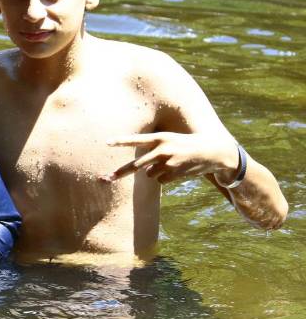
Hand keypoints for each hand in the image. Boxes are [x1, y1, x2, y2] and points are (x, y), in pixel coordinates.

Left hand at [104, 132, 237, 184]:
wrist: (212, 151)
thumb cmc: (187, 145)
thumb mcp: (170, 140)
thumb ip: (154, 149)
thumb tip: (139, 170)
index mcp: (160, 137)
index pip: (137, 139)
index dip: (121, 141)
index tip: (107, 142)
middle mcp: (162, 149)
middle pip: (136, 165)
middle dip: (121, 172)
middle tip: (107, 177)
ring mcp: (169, 162)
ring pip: (149, 174)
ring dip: (155, 172)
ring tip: (171, 164)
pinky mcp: (175, 173)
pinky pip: (161, 180)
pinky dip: (166, 178)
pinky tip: (177, 170)